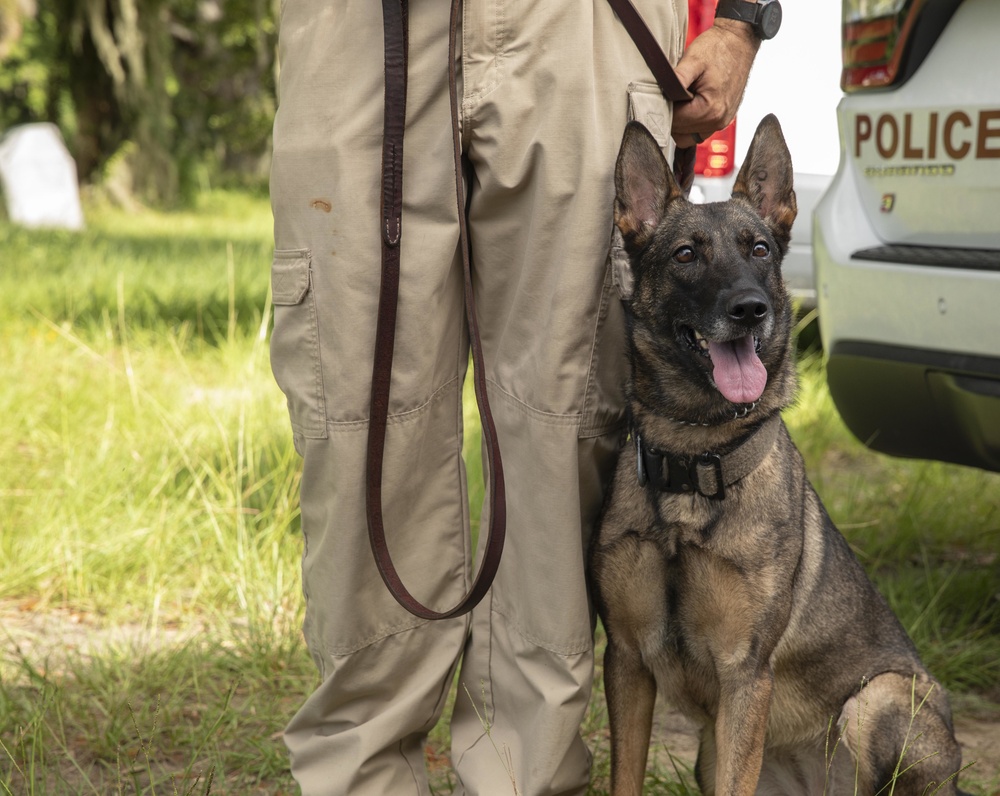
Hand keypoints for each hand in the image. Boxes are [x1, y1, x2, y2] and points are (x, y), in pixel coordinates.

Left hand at [671, 19, 759, 147]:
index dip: (663, 107)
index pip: (674, 122)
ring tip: (681, 98)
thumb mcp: (693, 60)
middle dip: (671, 115)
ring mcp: (722, 122)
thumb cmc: (717, 48)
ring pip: (686, 136)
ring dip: (679, 121)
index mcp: (710, 110)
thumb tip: (659, 96)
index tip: (662, 93)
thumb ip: (676, 80)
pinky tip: (688, 104)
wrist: (739, 41)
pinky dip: (689, 122)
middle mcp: (718, 121)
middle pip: (679, 132)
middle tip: (672, 93)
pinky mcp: (722, 119)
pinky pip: (698, 131)